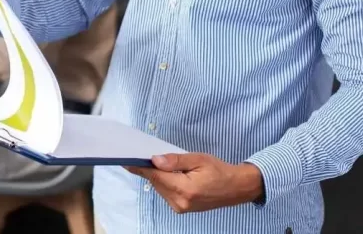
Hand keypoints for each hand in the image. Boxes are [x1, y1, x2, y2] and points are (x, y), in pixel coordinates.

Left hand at [125, 154, 263, 213]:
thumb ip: (176, 160)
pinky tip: (169, 173)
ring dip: (158, 175)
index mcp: (185, 189)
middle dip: (150, 168)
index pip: (155, 176)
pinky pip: (166, 192)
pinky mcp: (181, 208)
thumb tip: (155, 160)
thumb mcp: (198, 159)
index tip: (126, 160)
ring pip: (159, 187)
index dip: (140, 167)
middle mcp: (180, 202)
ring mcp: (180, 208)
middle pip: (155, 182)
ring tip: (161, 162)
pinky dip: (164, 182)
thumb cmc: (219, 171)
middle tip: (142, 154)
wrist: (236, 188)